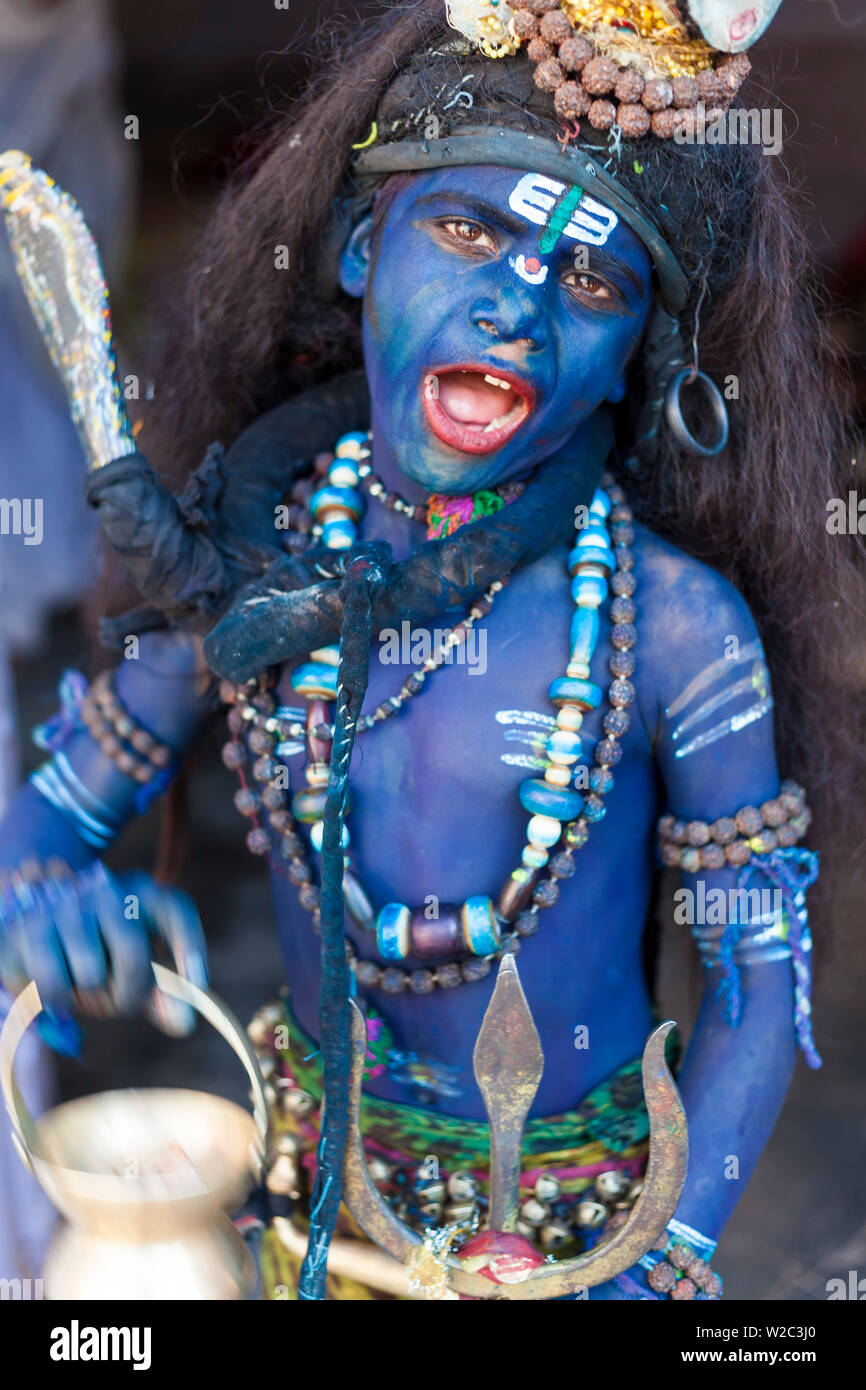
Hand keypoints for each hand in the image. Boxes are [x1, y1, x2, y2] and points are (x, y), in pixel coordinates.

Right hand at [0, 863, 207, 1040]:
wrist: (37, 916)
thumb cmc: (101, 947)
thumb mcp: (137, 964)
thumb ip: (163, 995)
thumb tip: (185, 1024)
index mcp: (146, 894)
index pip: (178, 914)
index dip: (190, 949)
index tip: (197, 984)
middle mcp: (108, 892)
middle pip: (133, 958)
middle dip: (128, 996)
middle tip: (118, 1002)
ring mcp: (67, 905)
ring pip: (90, 977)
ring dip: (88, 1000)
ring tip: (82, 988)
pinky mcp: (28, 926)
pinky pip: (50, 984)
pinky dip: (56, 1001)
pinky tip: (55, 986)